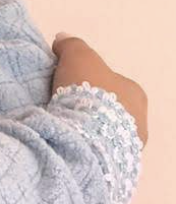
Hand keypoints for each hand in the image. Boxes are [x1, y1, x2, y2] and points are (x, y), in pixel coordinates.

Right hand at [51, 31, 148, 147]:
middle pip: (111, 110)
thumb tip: (62, 39)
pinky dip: (86, 146)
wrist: (87, 133)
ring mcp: (130, 145)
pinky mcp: (116, 164)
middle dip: (92, 109)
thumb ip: (71, 45)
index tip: (70, 87)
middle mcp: (140, 119)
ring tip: (64, 128)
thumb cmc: (89, 90)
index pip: (111, 84)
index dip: (90, 83)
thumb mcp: (78, 56)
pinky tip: (69, 143)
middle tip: (66, 108)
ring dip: (89, 130)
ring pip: (105, 132)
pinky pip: (99, 150)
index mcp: (135, 92)